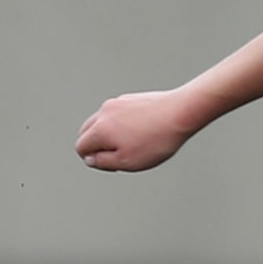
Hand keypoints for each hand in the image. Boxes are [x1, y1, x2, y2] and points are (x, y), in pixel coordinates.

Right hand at [76, 90, 197, 172]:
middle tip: (120, 156)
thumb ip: (103, 162)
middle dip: (97, 145)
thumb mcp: (128, 162)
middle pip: (87, 132)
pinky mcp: (131, 98)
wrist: (182, 112)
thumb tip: (90, 159)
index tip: (113, 165)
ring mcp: (118, 102)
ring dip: (110, 134)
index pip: (81, 147)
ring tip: (134, 144)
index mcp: (99, 130)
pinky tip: (143, 131)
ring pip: (103, 121)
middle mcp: (104, 112)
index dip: (93, 160)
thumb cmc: (157, 140)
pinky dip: (123, 123)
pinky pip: (118, 113)